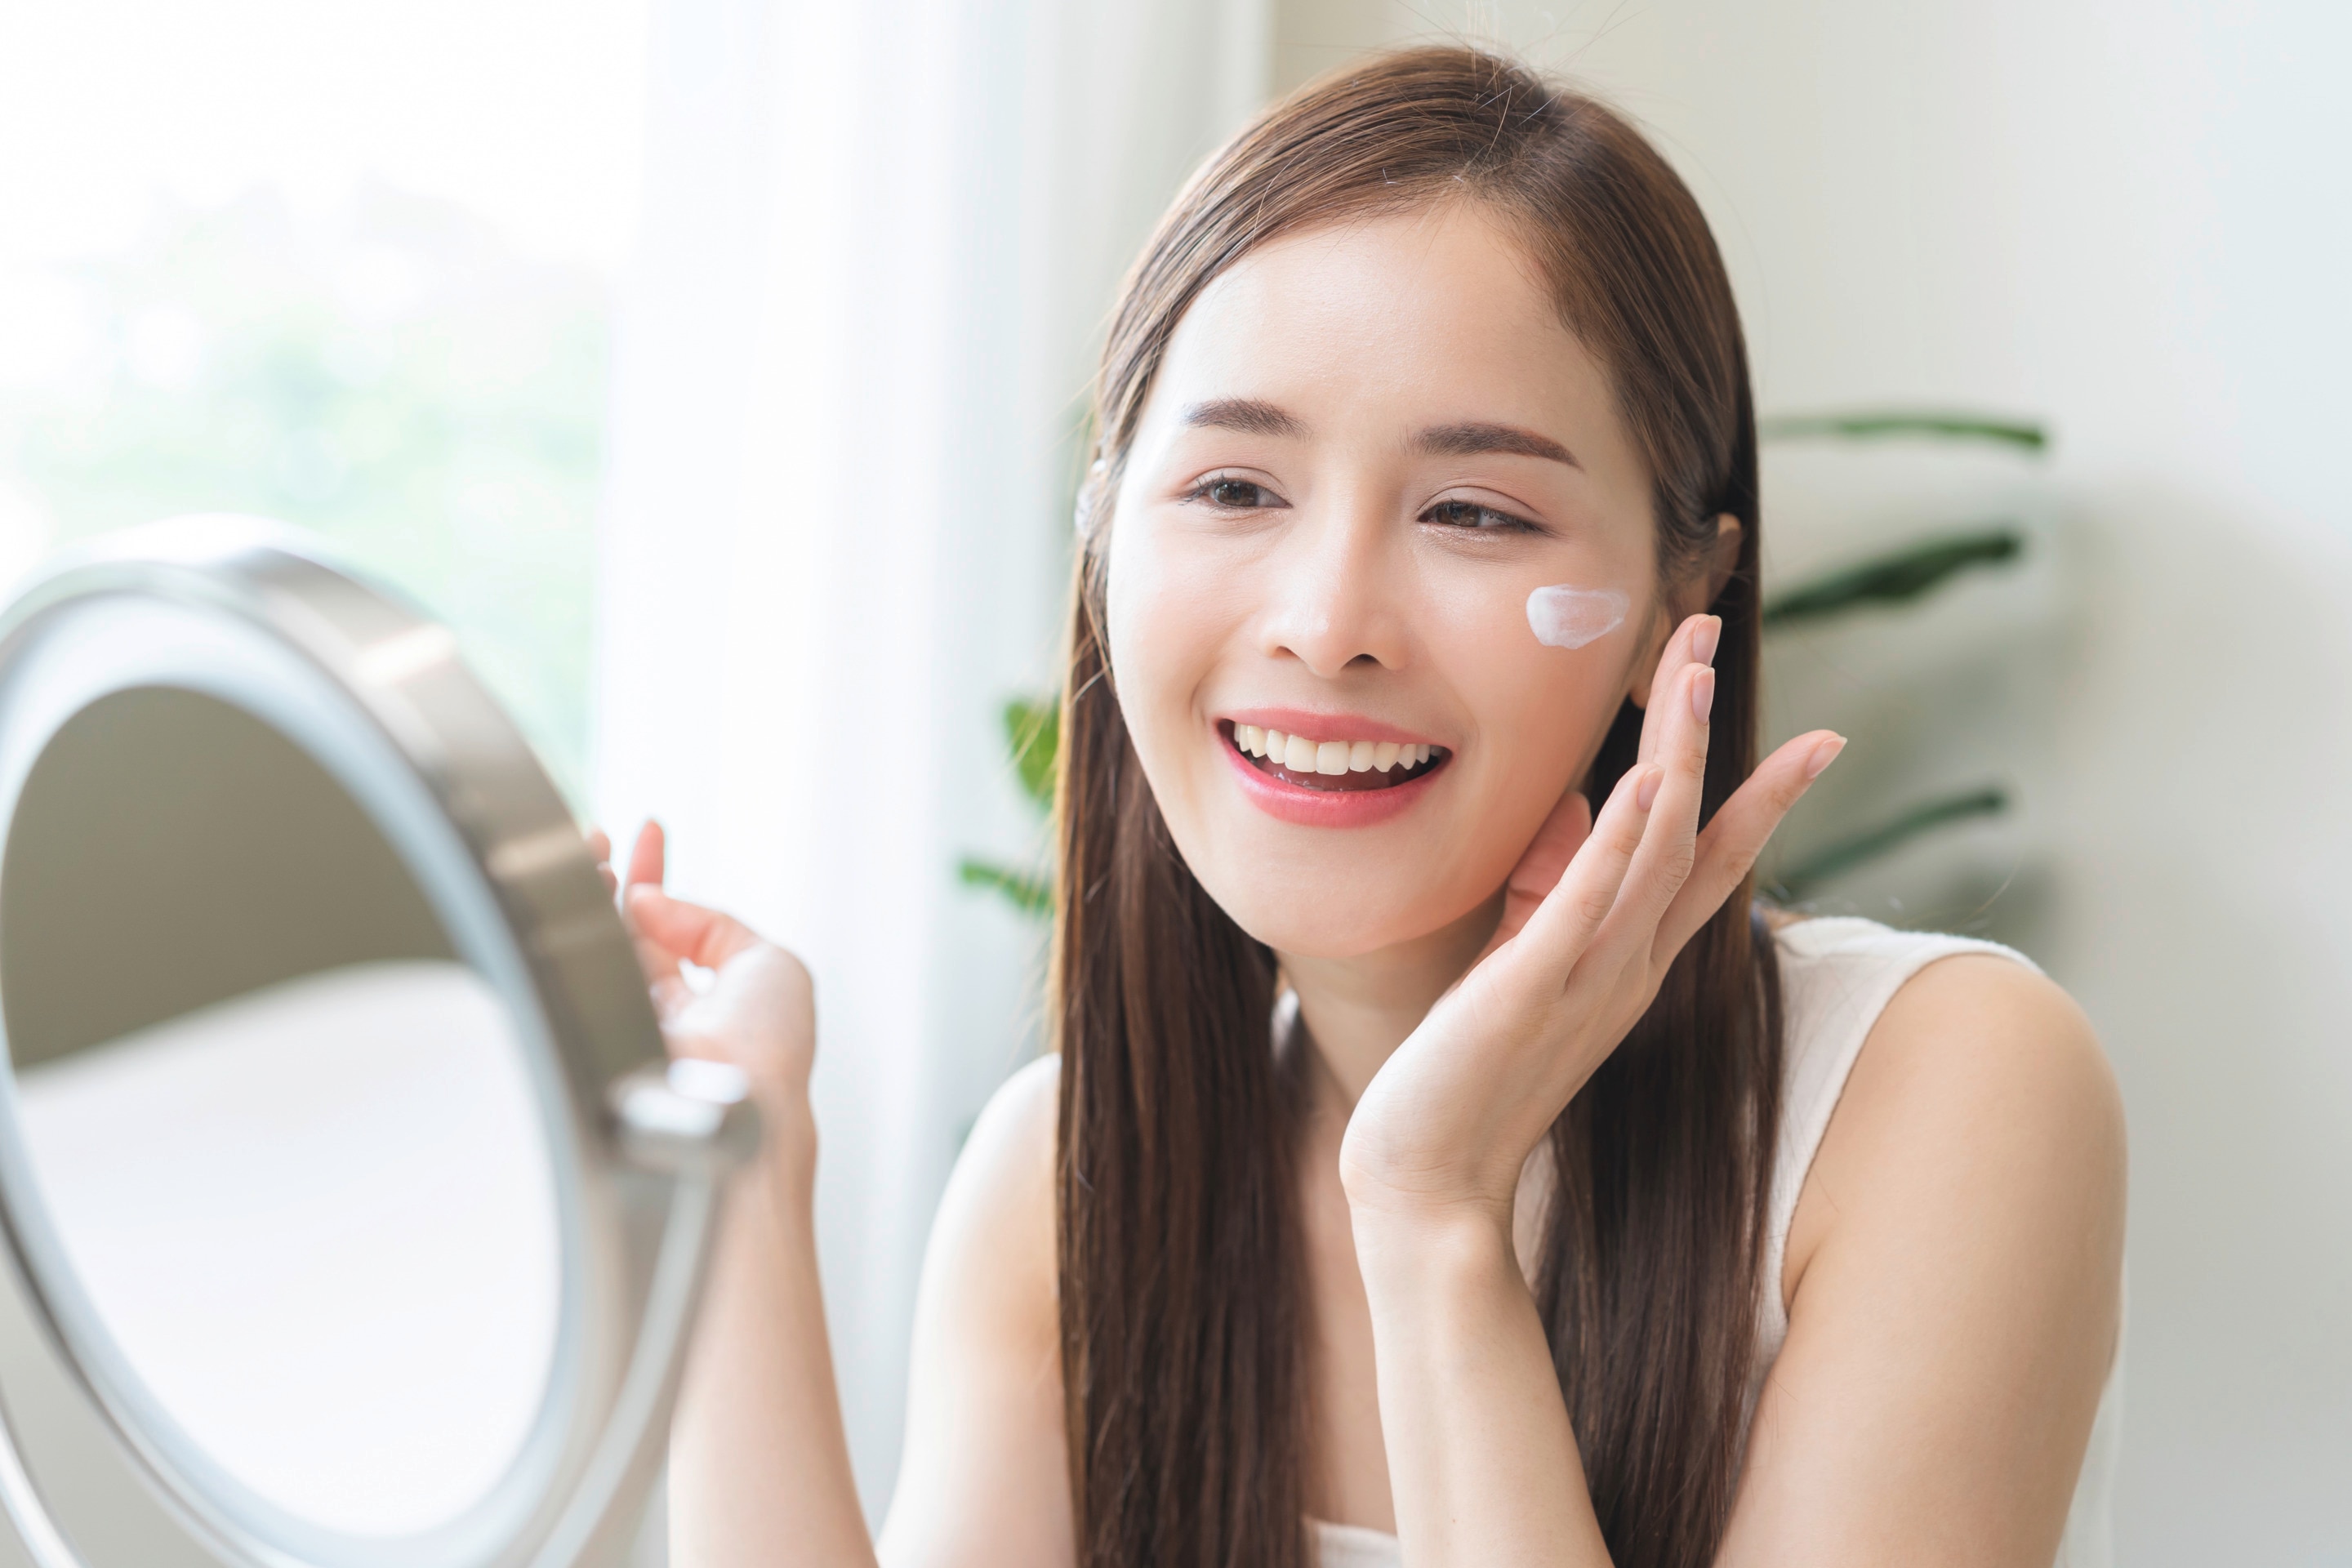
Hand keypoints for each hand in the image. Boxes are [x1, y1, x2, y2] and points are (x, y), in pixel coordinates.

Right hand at [592, 822, 818, 1170]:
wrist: (732, 1102)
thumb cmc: (767, 1049)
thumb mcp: (773, 963)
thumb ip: (715, 922)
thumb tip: (652, 902)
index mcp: (710, 1002)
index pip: (675, 929)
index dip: (659, 878)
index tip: (650, 830)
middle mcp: (658, 1012)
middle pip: (623, 932)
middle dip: (609, 878)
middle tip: (600, 838)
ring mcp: (617, 1018)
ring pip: (592, 942)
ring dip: (587, 887)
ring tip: (593, 845)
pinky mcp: (581, 1023)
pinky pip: (568, 960)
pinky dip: (571, 915)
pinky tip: (580, 880)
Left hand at [1337, 614, 1844, 1225]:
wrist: (1428, 1186)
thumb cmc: (1466, 1081)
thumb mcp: (1520, 970)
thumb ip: (1552, 897)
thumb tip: (1570, 811)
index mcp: (1628, 964)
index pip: (1713, 865)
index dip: (1765, 797)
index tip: (1824, 737)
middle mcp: (1624, 966)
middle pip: (1691, 832)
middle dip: (1704, 728)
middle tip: (1708, 632)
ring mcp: (1584, 976)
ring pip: (1653, 851)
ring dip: (1674, 758)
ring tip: (1686, 672)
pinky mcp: (1529, 987)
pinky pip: (1588, 901)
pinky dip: (1620, 838)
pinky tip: (1644, 780)